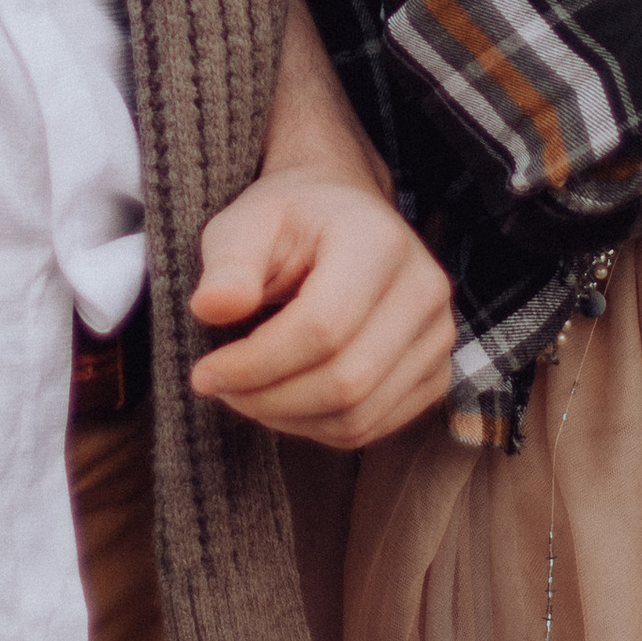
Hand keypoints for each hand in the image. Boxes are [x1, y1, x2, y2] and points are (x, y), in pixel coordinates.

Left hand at [186, 169, 453, 447]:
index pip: (321, 328)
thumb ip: (228, 264)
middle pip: (345, 381)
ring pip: (359, 416)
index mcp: (378, 241)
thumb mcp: (246, 222)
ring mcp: (438, 334)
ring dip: (288, 419)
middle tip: (219, 387)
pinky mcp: (435, 372)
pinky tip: (285, 398)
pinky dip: (318, 428)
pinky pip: (373, 427)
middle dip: (268, 399)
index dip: (256, 364)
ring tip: (247, 392)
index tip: (203, 373)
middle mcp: (424, 288)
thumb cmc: (290, 219)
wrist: (343, 212)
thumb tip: (210, 308)